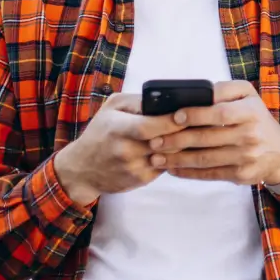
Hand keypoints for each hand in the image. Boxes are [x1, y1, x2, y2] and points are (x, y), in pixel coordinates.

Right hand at [54, 92, 184, 204]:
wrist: (82, 168)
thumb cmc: (100, 131)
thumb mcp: (112, 107)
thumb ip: (137, 101)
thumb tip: (164, 99)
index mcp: (117, 128)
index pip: (149, 126)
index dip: (170, 121)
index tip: (185, 114)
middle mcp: (125, 150)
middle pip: (163, 143)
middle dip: (182, 133)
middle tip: (196, 123)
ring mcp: (133, 168)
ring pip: (168, 156)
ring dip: (180, 146)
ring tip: (191, 134)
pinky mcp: (140, 180)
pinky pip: (164, 167)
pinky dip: (172, 157)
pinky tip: (175, 148)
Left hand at [146, 80, 279, 184]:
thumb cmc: (256, 118)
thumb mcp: (247, 95)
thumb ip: (223, 90)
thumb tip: (197, 93)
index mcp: (249, 111)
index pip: (219, 113)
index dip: (195, 115)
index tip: (174, 117)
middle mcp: (249, 135)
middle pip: (207, 138)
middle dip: (176, 140)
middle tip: (154, 141)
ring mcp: (245, 157)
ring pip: (205, 159)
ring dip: (177, 159)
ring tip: (156, 157)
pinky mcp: (241, 175)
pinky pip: (210, 174)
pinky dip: (189, 173)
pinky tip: (172, 169)